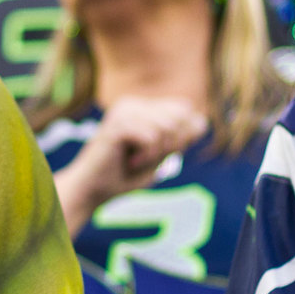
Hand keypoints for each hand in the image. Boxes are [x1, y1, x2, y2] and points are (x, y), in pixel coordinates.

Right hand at [64, 94, 206, 212]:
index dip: (184, 135)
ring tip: (136, 161)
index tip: (162, 153)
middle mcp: (133, 103)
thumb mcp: (160, 156)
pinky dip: (147, 156)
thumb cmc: (125, 175)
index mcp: (142, 107)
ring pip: (167, 127)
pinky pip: (152, 137)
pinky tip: (130, 162)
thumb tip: (202, 121)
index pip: (185, 109)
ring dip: (157, 153)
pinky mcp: (117, 125)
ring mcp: (123, 111)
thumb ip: (179, 138)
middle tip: (148, 159)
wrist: (93, 191)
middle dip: (173, 144)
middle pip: (180, 115)